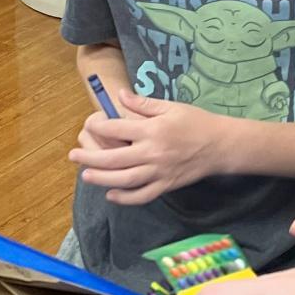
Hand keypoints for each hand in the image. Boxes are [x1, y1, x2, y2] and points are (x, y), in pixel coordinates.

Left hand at [68, 88, 225, 203]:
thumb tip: (120, 96)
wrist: (221, 145)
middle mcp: (153, 152)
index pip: (117, 128)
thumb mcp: (171, 106)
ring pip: (124, 180)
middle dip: (90, 157)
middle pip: (114, 158)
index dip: (99, 126)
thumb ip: (143, 103)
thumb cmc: (196, 122)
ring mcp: (159, 172)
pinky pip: (141, 195)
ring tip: (86, 175)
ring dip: (101, 178)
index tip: (90, 124)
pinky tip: (111, 194)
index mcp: (153, 130)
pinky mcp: (166, 185)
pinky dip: (125, 198)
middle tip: (73, 156)